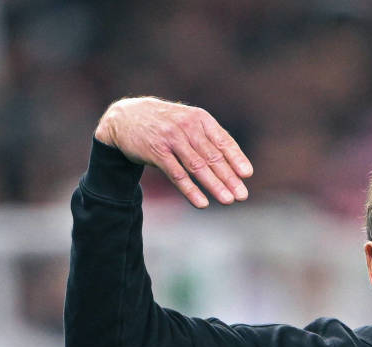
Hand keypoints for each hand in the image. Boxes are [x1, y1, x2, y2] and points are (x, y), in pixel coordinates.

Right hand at [94, 97, 252, 208]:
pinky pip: (177, 174)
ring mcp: (171, 139)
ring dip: (214, 185)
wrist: (125, 118)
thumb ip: (208, 140)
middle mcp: (187, 126)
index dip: (236, 158)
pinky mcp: (156, 152)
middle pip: (213, 156)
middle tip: (242, 196)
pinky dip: (190, 190)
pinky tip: (202, 203)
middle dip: (230, 178)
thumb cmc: (165, 125)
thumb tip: (236, 166)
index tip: (247, 175)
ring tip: (228, 200)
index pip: (223, 141)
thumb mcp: (188, 122)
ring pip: (197, 166)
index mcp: (200, 119)